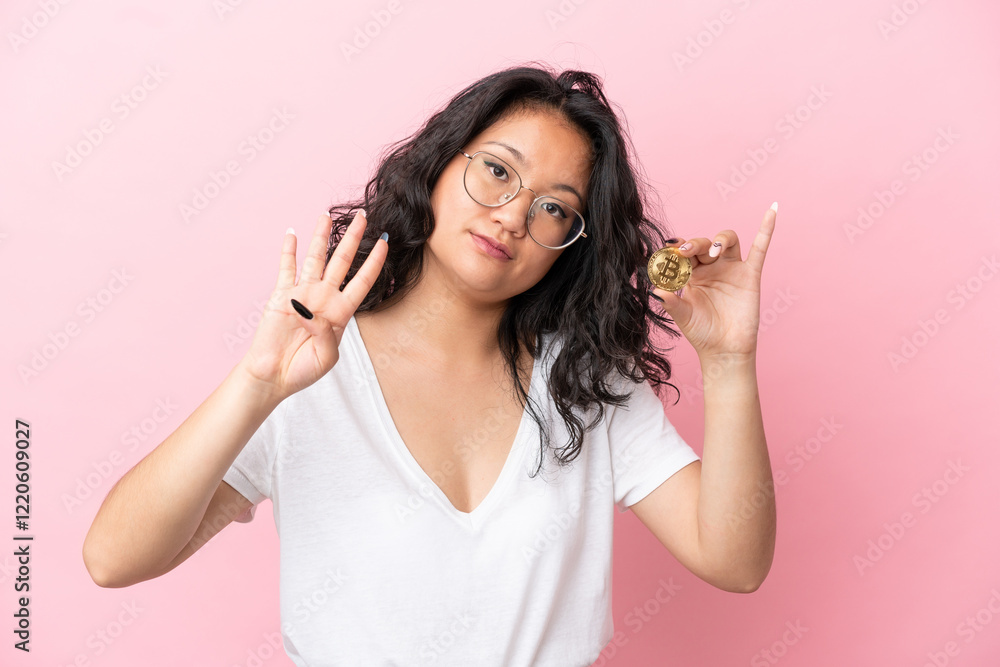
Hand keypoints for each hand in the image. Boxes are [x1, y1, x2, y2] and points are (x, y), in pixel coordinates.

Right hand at [239, 210, 386, 398]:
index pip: (362, 280)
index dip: (374, 262)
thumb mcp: (327, 357)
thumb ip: (327, 334)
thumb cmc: (303, 370)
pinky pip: (286, 268)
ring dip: (321, 236)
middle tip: (363, 216)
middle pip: (342, 261)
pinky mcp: (281, 295)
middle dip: (353, 238)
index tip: (385, 242)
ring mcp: (303, 294)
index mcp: (340, 312)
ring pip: (315, 258)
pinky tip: (292, 233)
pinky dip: (288, 250)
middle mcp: (324, 298)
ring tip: (327, 215)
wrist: (273, 375)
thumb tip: (313, 312)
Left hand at [653, 203, 776, 359]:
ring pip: (728, 240)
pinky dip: (766, 229)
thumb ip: (670, 302)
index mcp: (691, 274)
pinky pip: (760, 248)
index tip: (669, 252)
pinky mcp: (750, 275)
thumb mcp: (682, 316)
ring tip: (713, 251)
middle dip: (693, 244)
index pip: (683, 253)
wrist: (724, 351)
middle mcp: (711, 267)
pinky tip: (772, 211)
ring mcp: (731, 269)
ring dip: (719, 239)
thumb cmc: (701, 333)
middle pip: (703, 242)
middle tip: (686, 252)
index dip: (676, 250)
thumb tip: (655, 290)